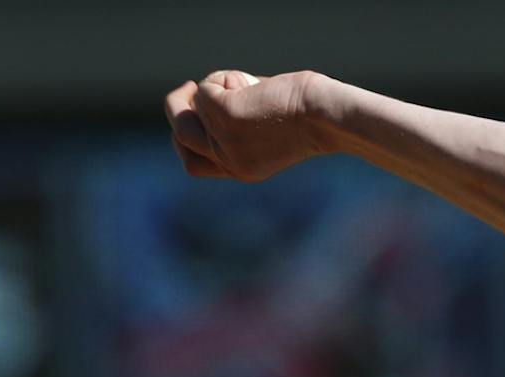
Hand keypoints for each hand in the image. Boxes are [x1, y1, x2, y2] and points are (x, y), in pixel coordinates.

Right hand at [163, 70, 331, 181]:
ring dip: (213, 89)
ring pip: (191, 108)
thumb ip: (237, 122)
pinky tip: (256, 85)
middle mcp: (229, 162)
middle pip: (180, 136)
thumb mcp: (266, 128)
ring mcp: (223, 140)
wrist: (327, 115)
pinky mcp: (224, 116)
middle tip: (189, 86)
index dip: (185, 138)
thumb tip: (207, 96)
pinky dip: (226, 78)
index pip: (194, 165)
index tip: (191, 114)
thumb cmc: (310, 115)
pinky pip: (206, 88)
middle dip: (177, 109)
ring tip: (249, 86)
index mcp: (241, 171)